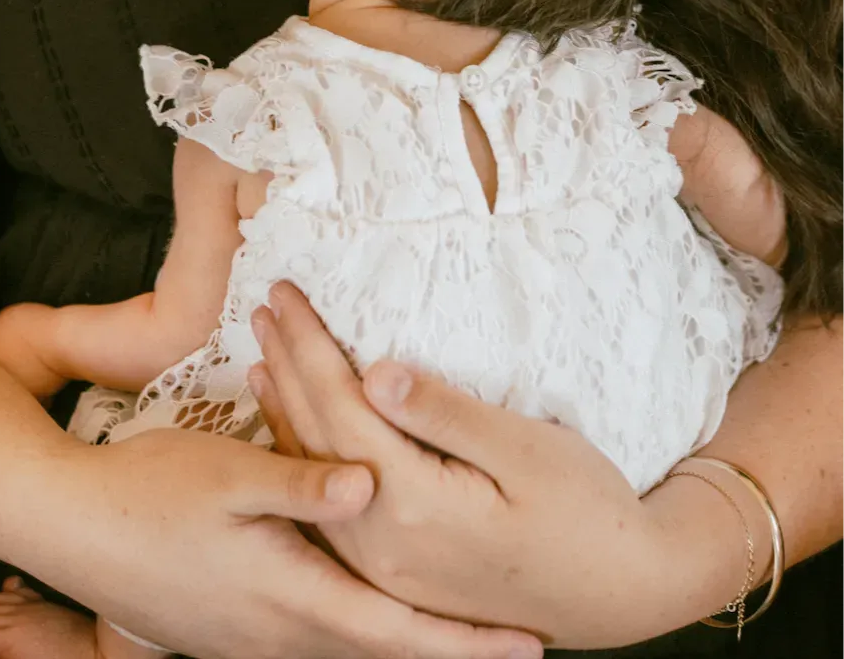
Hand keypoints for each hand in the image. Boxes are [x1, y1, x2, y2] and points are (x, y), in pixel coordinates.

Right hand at [28, 421, 541, 658]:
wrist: (74, 530)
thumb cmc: (152, 492)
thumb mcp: (228, 473)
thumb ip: (302, 484)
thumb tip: (372, 483)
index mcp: (291, 596)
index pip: (398, 632)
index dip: (465, 643)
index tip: (529, 649)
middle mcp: (282, 633)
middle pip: (385, 649)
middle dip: (452, 648)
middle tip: (516, 643)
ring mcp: (255, 639)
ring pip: (350, 645)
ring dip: (406, 637)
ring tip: (459, 627)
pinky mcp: (235, 629)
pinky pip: (314, 635)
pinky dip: (357, 626)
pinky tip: (367, 607)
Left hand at [252, 284, 753, 650]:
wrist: (621, 592)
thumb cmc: (587, 510)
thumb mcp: (527, 450)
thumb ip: (446, 413)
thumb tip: (375, 371)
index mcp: (417, 506)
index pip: (340, 407)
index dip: (309, 345)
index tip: (288, 292)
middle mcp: (387, 544)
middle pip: (318, 438)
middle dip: (289, 365)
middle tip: (267, 304)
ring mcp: (387, 565)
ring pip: (316, 474)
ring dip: (287, 407)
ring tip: (263, 351)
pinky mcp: (398, 570)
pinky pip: (332, 505)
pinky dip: (306, 454)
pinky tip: (292, 425)